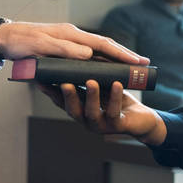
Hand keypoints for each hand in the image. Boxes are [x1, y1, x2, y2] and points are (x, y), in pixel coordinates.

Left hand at [0, 21, 146, 64]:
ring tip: (131, 68)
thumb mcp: (41, 46)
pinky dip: (101, 62)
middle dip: (125, 55)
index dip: (121, 53)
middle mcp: (74, 37)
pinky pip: (88, 56)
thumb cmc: (20, 42)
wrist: (4, 37)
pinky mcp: (64, 48)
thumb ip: (64, 50)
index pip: (103, 45)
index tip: (138, 62)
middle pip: (105, 46)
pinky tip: (107, 69)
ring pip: (99, 51)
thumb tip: (89, 55)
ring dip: (115, 59)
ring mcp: (70, 42)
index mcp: (72, 35)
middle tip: (143, 64)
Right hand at [39, 80, 166, 145]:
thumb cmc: (117, 99)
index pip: (61, 101)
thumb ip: (86, 77)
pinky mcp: (117, 126)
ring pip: (92, 113)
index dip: (50, 92)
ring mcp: (101, 125)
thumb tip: (74, 56)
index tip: (41, 80)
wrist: (141, 118)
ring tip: (91, 81)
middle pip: (72, 109)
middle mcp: (86, 119)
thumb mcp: (100, 86)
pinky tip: (116, 83)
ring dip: (91, 96)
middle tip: (64, 82)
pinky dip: (115, 97)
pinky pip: (114, 112)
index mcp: (79, 109)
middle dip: (68, 95)